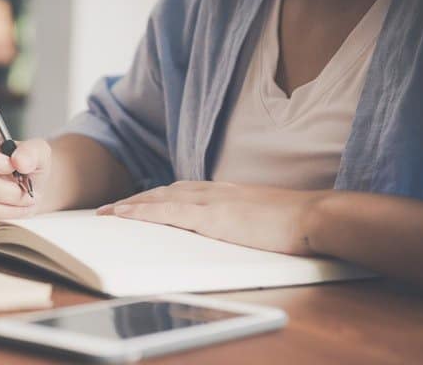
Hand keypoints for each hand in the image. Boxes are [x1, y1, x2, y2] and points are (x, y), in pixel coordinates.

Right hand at [0, 127, 50, 225]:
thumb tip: (20, 161)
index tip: (12, 167)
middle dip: (7, 191)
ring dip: (6, 208)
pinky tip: (11, 210)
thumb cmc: (23, 165)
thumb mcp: (35, 151)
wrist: (25, 185)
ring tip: (23, 202)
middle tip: (26, 191)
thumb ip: (31, 152)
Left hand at [97, 181, 329, 254]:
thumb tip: (234, 230)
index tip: (139, 202)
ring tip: (107, 213)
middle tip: (111, 209)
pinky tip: (123, 215)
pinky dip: (141, 211)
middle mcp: (213, 191)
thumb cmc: (297, 222)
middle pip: (164, 191)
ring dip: (130, 205)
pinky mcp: (210, 216)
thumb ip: (242, 220)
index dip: (157, 196)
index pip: (182, 191)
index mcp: (226, 192)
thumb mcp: (262, 218)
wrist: (315, 216)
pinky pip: (166, 211)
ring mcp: (210, 201)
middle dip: (136, 200)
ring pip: (158, 198)